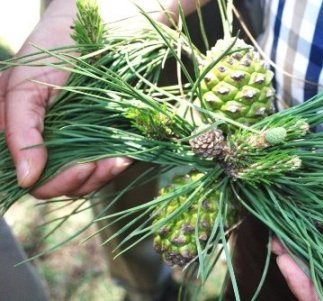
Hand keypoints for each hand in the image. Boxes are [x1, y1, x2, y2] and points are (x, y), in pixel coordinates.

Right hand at [0, 0, 131, 198]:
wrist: (105, 23)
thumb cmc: (57, 45)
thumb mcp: (26, 82)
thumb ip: (20, 128)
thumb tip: (25, 179)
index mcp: (19, 128)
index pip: (26, 174)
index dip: (49, 182)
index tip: (79, 167)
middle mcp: (46, 137)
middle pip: (55, 183)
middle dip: (76, 181)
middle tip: (95, 165)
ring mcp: (75, 137)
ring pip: (81, 180)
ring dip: (98, 177)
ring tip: (115, 160)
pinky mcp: (102, 135)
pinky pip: (105, 165)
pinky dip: (114, 167)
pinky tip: (124, 157)